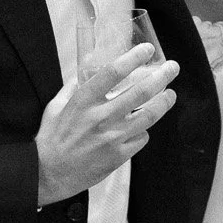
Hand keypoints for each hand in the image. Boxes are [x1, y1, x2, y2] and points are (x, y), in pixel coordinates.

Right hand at [35, 44, 177, 204]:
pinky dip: (144, 130)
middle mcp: (101, 117)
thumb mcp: (56, 106)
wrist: (50, 172)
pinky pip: (142, 138)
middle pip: (140, 92)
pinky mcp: (119, 155)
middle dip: (161, 77)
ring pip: (149, 115)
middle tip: (172, 68)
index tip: (147, 49)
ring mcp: (112, 137)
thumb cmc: (52, 138)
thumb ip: (73, 87)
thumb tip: (87, 70)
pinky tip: (142, 126)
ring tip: (170, 95)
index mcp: (84, 100)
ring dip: (164, 102)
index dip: (133, 58)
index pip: (113, 72)